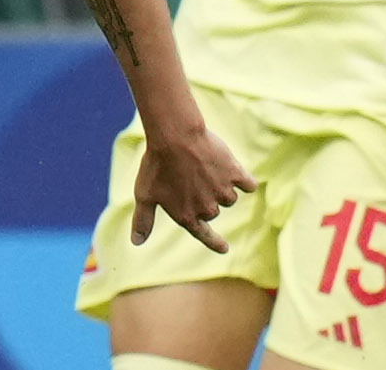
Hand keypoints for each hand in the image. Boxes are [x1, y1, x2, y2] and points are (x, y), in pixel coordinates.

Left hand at [133, 122, 256, 253]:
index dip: (215, 243)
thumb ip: (143, 220)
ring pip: (229, 197)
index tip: (225, 249)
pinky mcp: (235, 174)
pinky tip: (235, 172)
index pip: (204, 235)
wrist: (174, 137)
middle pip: (213, 210)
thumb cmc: (156, 165)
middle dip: (205, 198)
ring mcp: (223, 192)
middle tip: (189, 176)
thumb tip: (137, 242)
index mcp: (187, 216)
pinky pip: (248, 184)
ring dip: (220, 186)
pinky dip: (245, 180)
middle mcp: (207, 209)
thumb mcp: (144, 194)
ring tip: (203, 167)